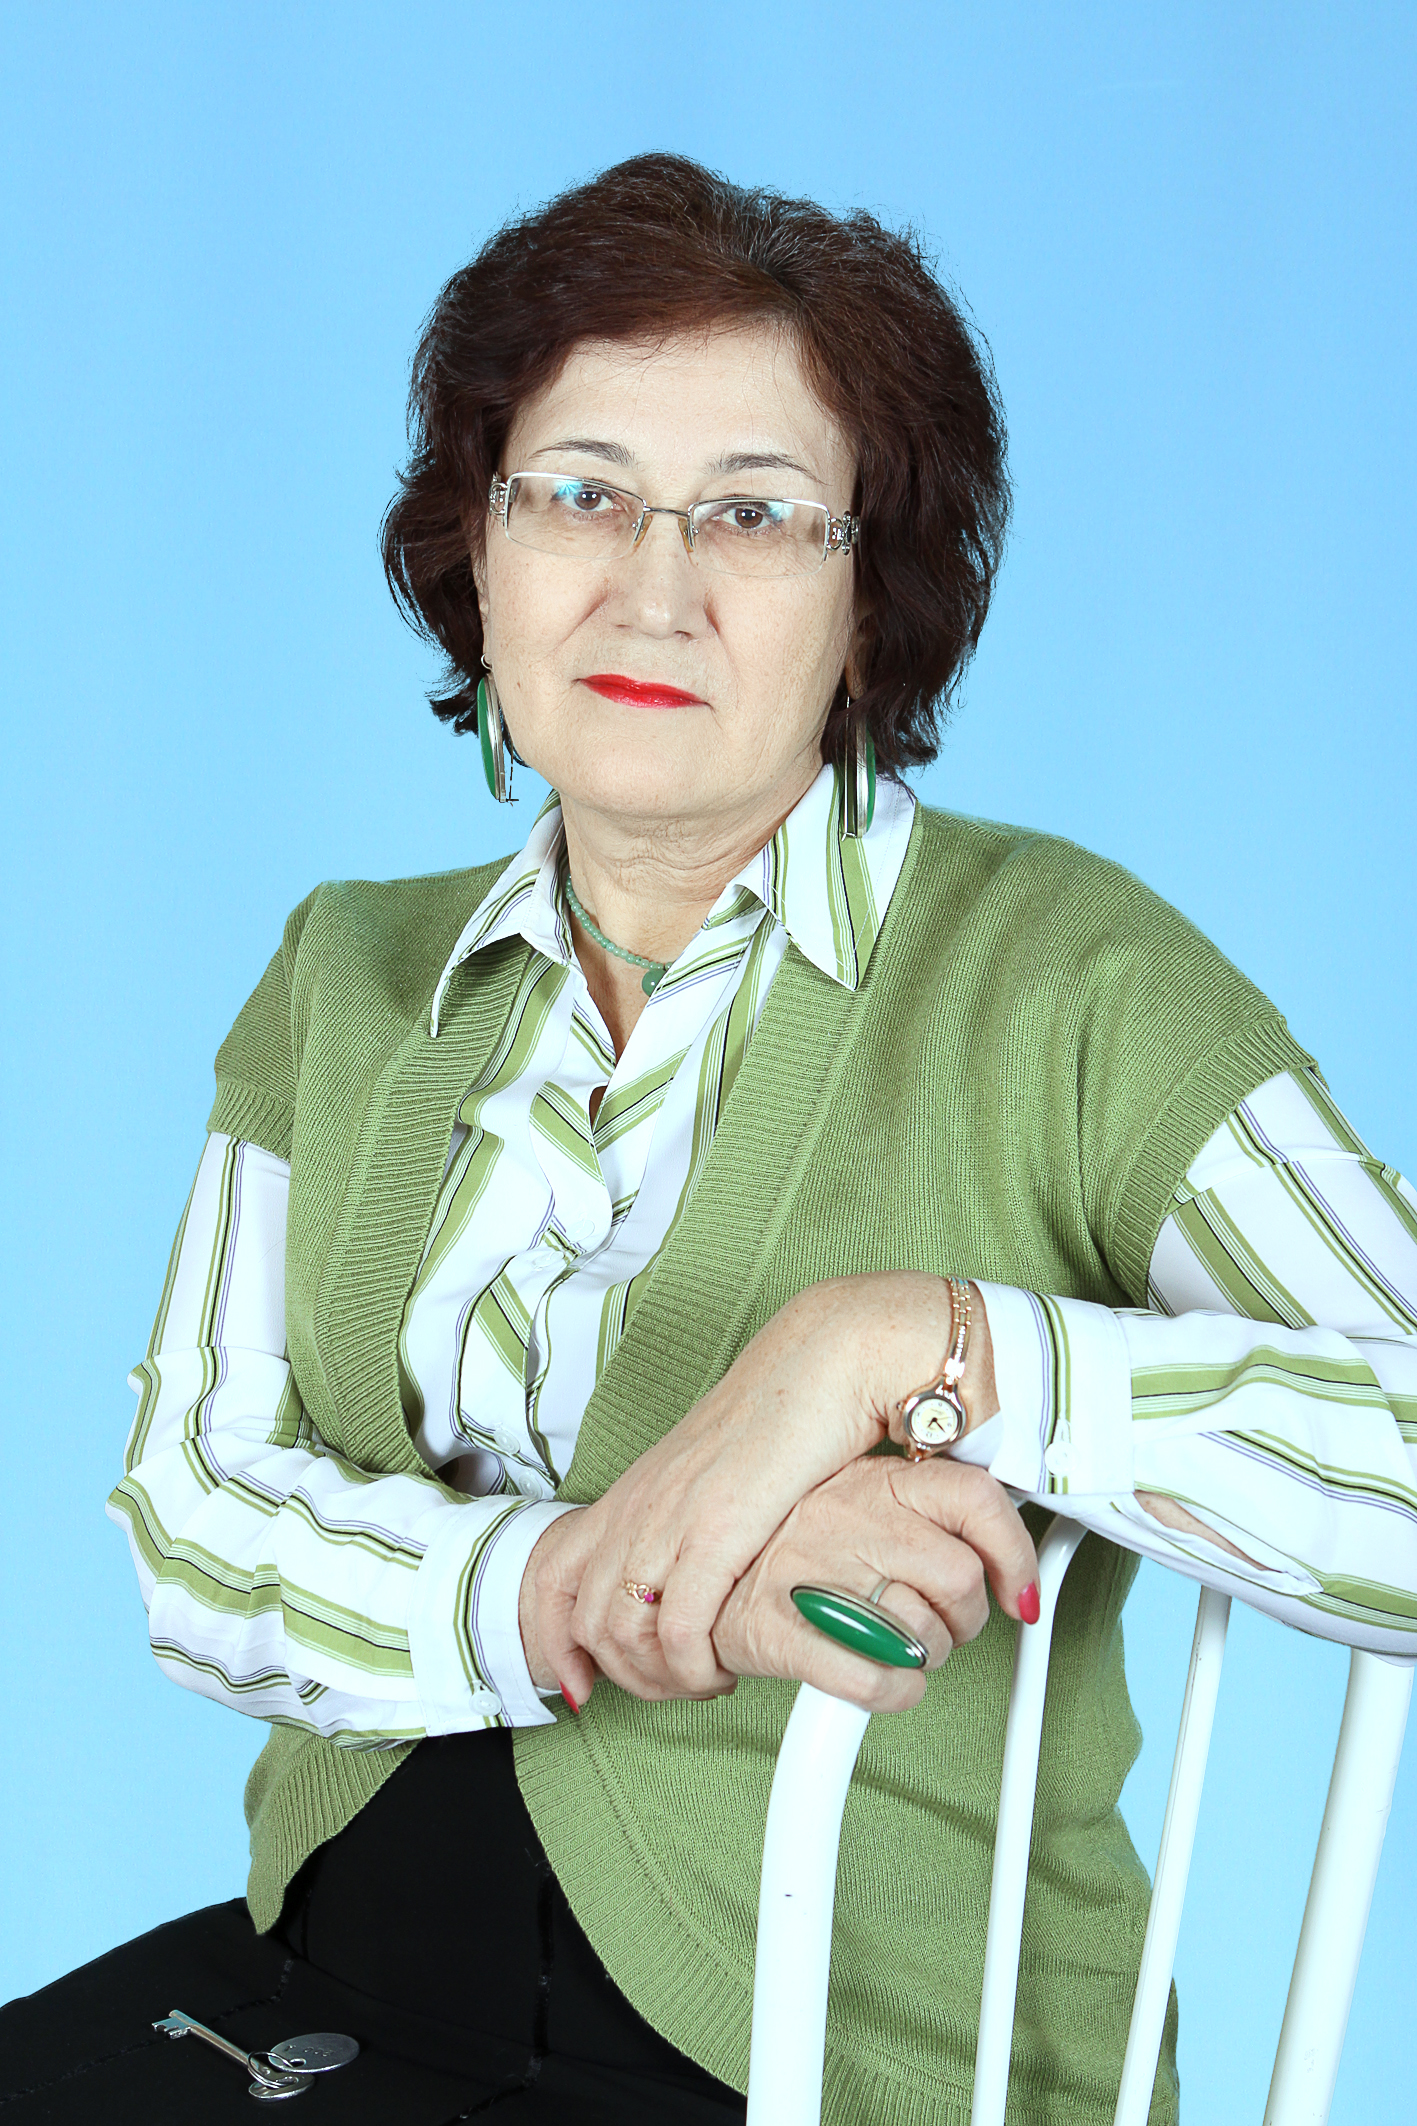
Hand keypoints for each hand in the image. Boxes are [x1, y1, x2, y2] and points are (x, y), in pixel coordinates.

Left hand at [519, 1273, 1000, 1706]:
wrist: (825, 1361)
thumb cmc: (789, 1417)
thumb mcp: (717, 1475)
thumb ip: (691, 1518)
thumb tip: (692, 1572)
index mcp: (634, 1491)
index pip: (549, 1571)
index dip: (546, 1636)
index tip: (579, 1681)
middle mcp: (638, 1505)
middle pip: (580, 1617)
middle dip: (618, 1674)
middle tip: (671, 1688)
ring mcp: (670, 1517)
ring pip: (620, 1632)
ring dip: (659, 1678)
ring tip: (706, 1679)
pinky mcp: (716, 1530)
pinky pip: (678, 1628)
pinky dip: (694, 1668)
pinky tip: (727, 1668)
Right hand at [709, 1456, 1037, 1710]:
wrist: (697, 1576)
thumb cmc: (787, 1542)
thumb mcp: (857, 1496)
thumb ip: (922, 1510)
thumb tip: (999, 1547)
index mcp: (873, 1479)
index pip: (975, 1501)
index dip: (1014, 1556)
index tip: (1019, 1591)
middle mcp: (846, 1517)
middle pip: (959, 1578)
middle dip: (965, 1619)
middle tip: (945, 1625)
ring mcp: (811, 1572)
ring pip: (923, 1635)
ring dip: (928, 1659)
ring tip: (903, 1651)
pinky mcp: (780, 1633)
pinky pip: (876, 1682)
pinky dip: (897, 1694)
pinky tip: (888, 1684)